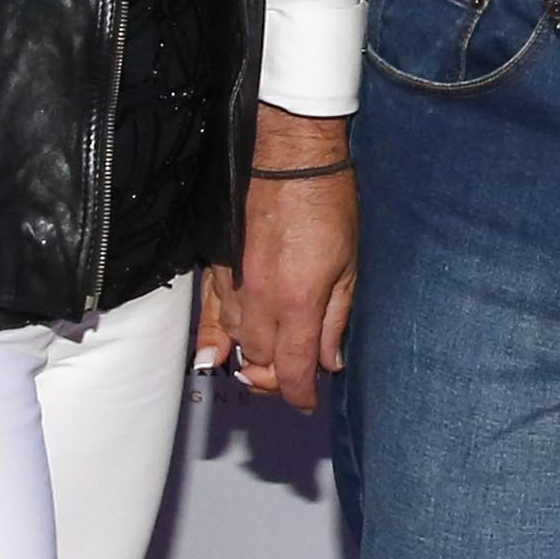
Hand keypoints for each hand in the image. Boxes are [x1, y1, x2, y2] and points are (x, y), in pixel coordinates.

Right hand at [218, 106, 357, 412]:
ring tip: (267, 361)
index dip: (299, 395)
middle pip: (260, 362)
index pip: (292, 370)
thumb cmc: (327, 203)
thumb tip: (329, 360)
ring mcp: (234, 284)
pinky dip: (216, 338)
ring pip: (236, 341)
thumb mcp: (348, 266)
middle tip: (292, 378)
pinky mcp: (217, 266)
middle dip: (277, 378)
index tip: (306, 403)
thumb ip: (335, 319)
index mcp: (299, 302)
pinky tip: (216, 355)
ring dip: (253, 356)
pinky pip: (211, 315)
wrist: (289, 156)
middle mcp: (261, 300)